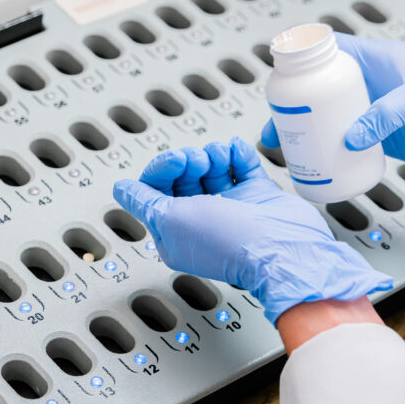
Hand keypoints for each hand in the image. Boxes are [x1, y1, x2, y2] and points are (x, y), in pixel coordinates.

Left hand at [112, 137, 391, 322]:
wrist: (282, 249)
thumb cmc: (229, 242)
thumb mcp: (170, 219)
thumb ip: (143, 200)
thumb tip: (122, 188)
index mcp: (175, 232)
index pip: (156, 189)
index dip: (163, 169)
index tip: (177, 163)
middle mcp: (202, 220)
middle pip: (183, 175)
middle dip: (189, 160)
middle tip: (198, 162)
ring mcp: (231, 207)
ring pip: (211, 167)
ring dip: (213, 154)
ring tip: (221, 160)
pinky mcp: (257, 196)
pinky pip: (241, 165)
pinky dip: (237, 154)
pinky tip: (237, 155)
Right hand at [262, 33, 404, 178]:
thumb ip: (388, 113)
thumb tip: (352, 136)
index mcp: (382, 60)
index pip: (333, 48)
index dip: (303, 56)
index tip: (279, 73)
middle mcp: (375, 83)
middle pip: (323, 86)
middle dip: (295, 101)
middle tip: (277, 120)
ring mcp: (377, 111)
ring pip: (331, 114)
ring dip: (308, 127)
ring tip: (288, 144)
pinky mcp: (383, 138)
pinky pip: (347, 140)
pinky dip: (329, 148)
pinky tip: (319, 159)